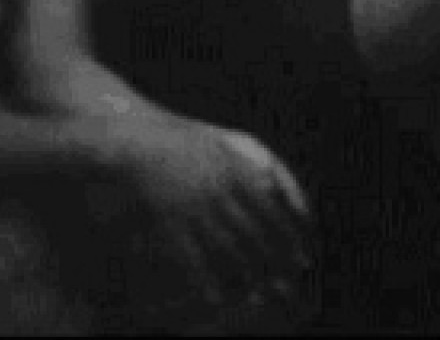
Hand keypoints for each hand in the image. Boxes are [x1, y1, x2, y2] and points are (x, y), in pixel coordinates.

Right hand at [105, 119, 314, 324]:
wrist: (135, 140)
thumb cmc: (182, 141)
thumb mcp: (220, 140)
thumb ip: (249, 160)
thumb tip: (276, 181)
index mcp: (232, 169)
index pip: (270, 208)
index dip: (290, 236)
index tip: (303, 256)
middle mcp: (217, 189)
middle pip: (253, 232)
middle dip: (275, 261)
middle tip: (291, 285)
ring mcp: (192, 206)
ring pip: (225, 247)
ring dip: (247, 274)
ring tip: (261, 296)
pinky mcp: (168, 219)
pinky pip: (190, 255)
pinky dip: (205, 279)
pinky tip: (217, 298)